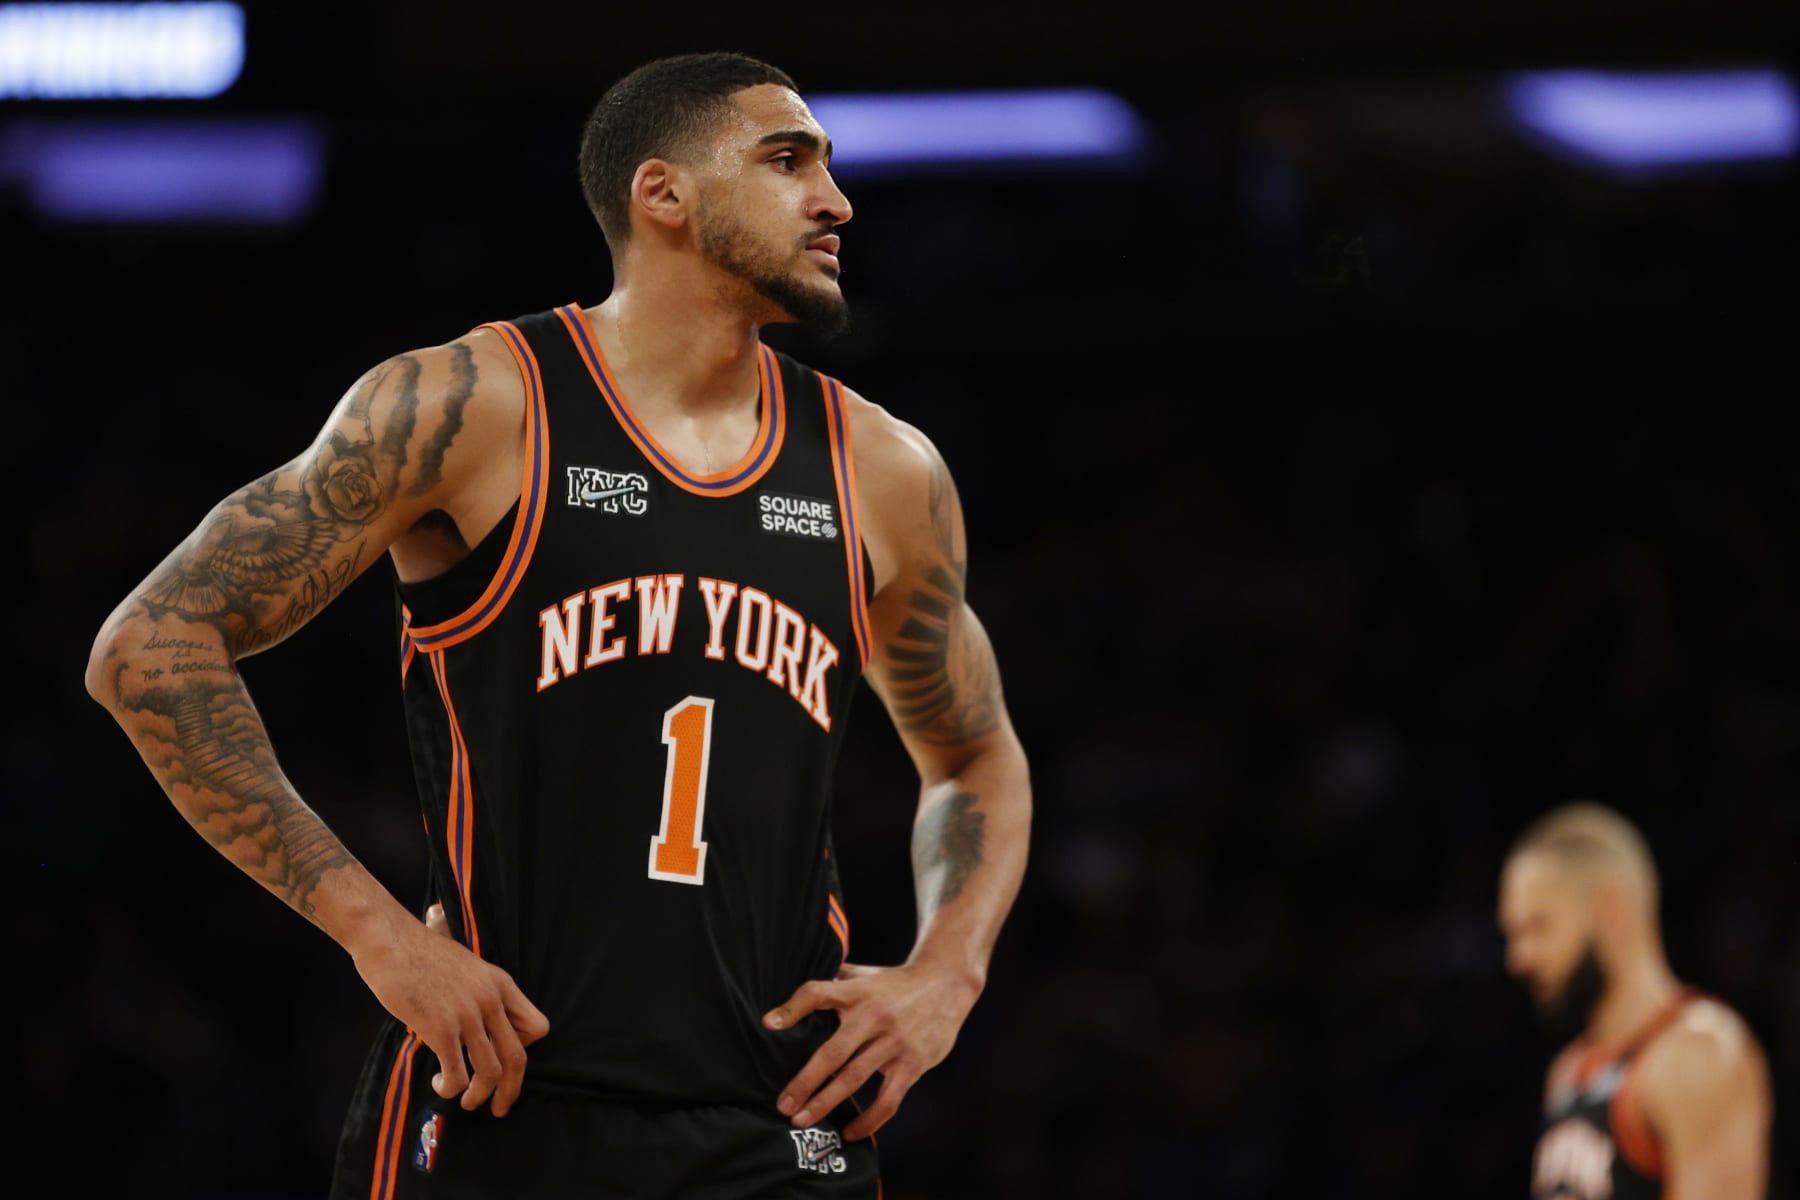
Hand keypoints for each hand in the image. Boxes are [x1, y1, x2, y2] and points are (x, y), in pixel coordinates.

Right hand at [350, 902, 549, 1117]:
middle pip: (518, 1058)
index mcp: (501, 983)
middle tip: (500, 1107)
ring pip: (490, 1071)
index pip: (537, 1027)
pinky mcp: (439, 1026)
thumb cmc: (419, 952)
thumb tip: (471, 1008)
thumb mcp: (465, 964)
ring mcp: (466, 1014)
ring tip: (465, 1100)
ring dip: (479, 1096)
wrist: (389, 939)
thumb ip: (476, 988)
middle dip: (510, 1090)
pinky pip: (457, 1072)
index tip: (503, 1059)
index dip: (524, 1050)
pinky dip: (451, 1087)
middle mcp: (490, 999)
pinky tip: (439, 1083)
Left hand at [762, 961, 979, 1139]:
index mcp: (857, 992)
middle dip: (804, 1081)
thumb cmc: (895, 983)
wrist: (946, 984)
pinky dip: (869, 1120)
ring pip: (855, 1079)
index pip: (818, 994)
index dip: (792, 1008)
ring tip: (802, 1121)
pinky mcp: (913, 1064)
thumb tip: (794, 999)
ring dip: (826, 1102)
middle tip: (782, 1105)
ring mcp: (894, 1042)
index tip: (768, 1025)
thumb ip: (833, 984)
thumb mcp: (864, 974)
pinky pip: (888, 1100)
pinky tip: (850, 1132)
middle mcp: (874, 1016)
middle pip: (833, 1051)